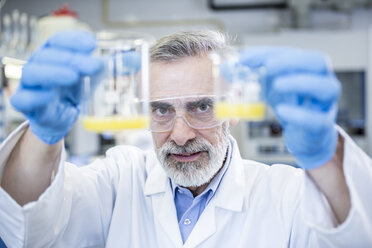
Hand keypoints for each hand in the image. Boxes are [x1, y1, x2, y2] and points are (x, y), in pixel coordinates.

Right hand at [11, 31, 102, 144]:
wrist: (60, 116)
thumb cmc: (74, 89)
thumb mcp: (93, 75)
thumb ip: (113, 66)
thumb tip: (138, 60)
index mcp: (54, 54)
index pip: (59, 41)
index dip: (74, 40)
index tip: (93, 44)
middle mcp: (39, 65)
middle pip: (50, 56)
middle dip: (72, 59)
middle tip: (94, 65)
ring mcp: (30, 84)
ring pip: (34, 73)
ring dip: (54, 73)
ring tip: (74, 76)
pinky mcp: (26, 104)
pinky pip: (24, 98)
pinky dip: (36, 96)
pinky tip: (50, 95)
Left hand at [239, 47, 340, 168]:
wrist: (305, 135)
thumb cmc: (290, 105)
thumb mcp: (268, 87)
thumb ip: (249, 77)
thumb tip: (227, 67)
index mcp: (307, 69)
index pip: (292, 53)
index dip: (268, 53)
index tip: (245, 59)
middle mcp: (322, 82)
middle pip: (318, 62)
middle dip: (291, 61)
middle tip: (268, 66)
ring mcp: (325, 104)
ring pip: (326, 88)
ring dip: (300, 82)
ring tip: (277, 84)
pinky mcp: (321, 125)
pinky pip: (316, 119)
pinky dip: (299, 114)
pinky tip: (282, 110)